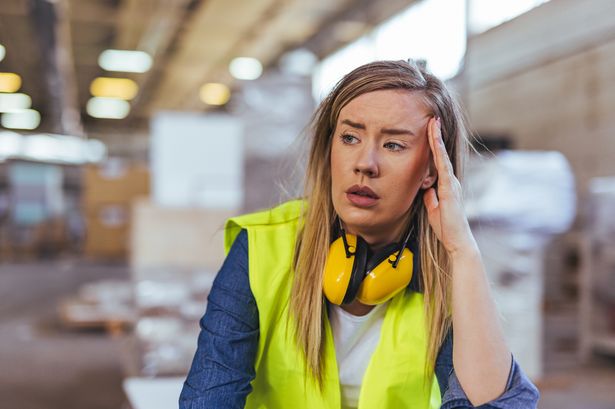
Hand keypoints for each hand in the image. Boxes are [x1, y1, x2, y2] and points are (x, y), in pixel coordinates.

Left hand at [423, 117, 476, 257]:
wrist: (456, 240)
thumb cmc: (446, 228)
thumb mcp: (433, 209)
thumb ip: (430, 197)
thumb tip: (425, 189)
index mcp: (446, 185)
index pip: (439, 161)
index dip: (434, 145)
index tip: (430, 130)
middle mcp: (451, 180)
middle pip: (442, 153)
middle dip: (436, 135)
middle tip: (432, 118)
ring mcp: (451, 182)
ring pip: (443, 155)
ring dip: (437, 138)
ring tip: (433, 121)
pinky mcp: (449, 187)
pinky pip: (442, 165)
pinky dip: (438, 151)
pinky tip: (434, 140)